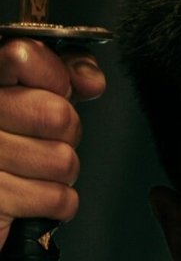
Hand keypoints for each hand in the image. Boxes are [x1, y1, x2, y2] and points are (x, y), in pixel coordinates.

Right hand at [0, 38, 105, 249]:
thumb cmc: (11, 142)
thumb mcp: (36, 93)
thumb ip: (63, 73)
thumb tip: (91, 81)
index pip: (25, 57)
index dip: (56, 78)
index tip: (56, 90)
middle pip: (57, 115)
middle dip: (67, 132)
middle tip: (44, 138)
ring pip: (63, 161)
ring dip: (60, 172)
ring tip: (34, 168)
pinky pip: (58, 199)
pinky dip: (56, 203)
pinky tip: (32, 195)